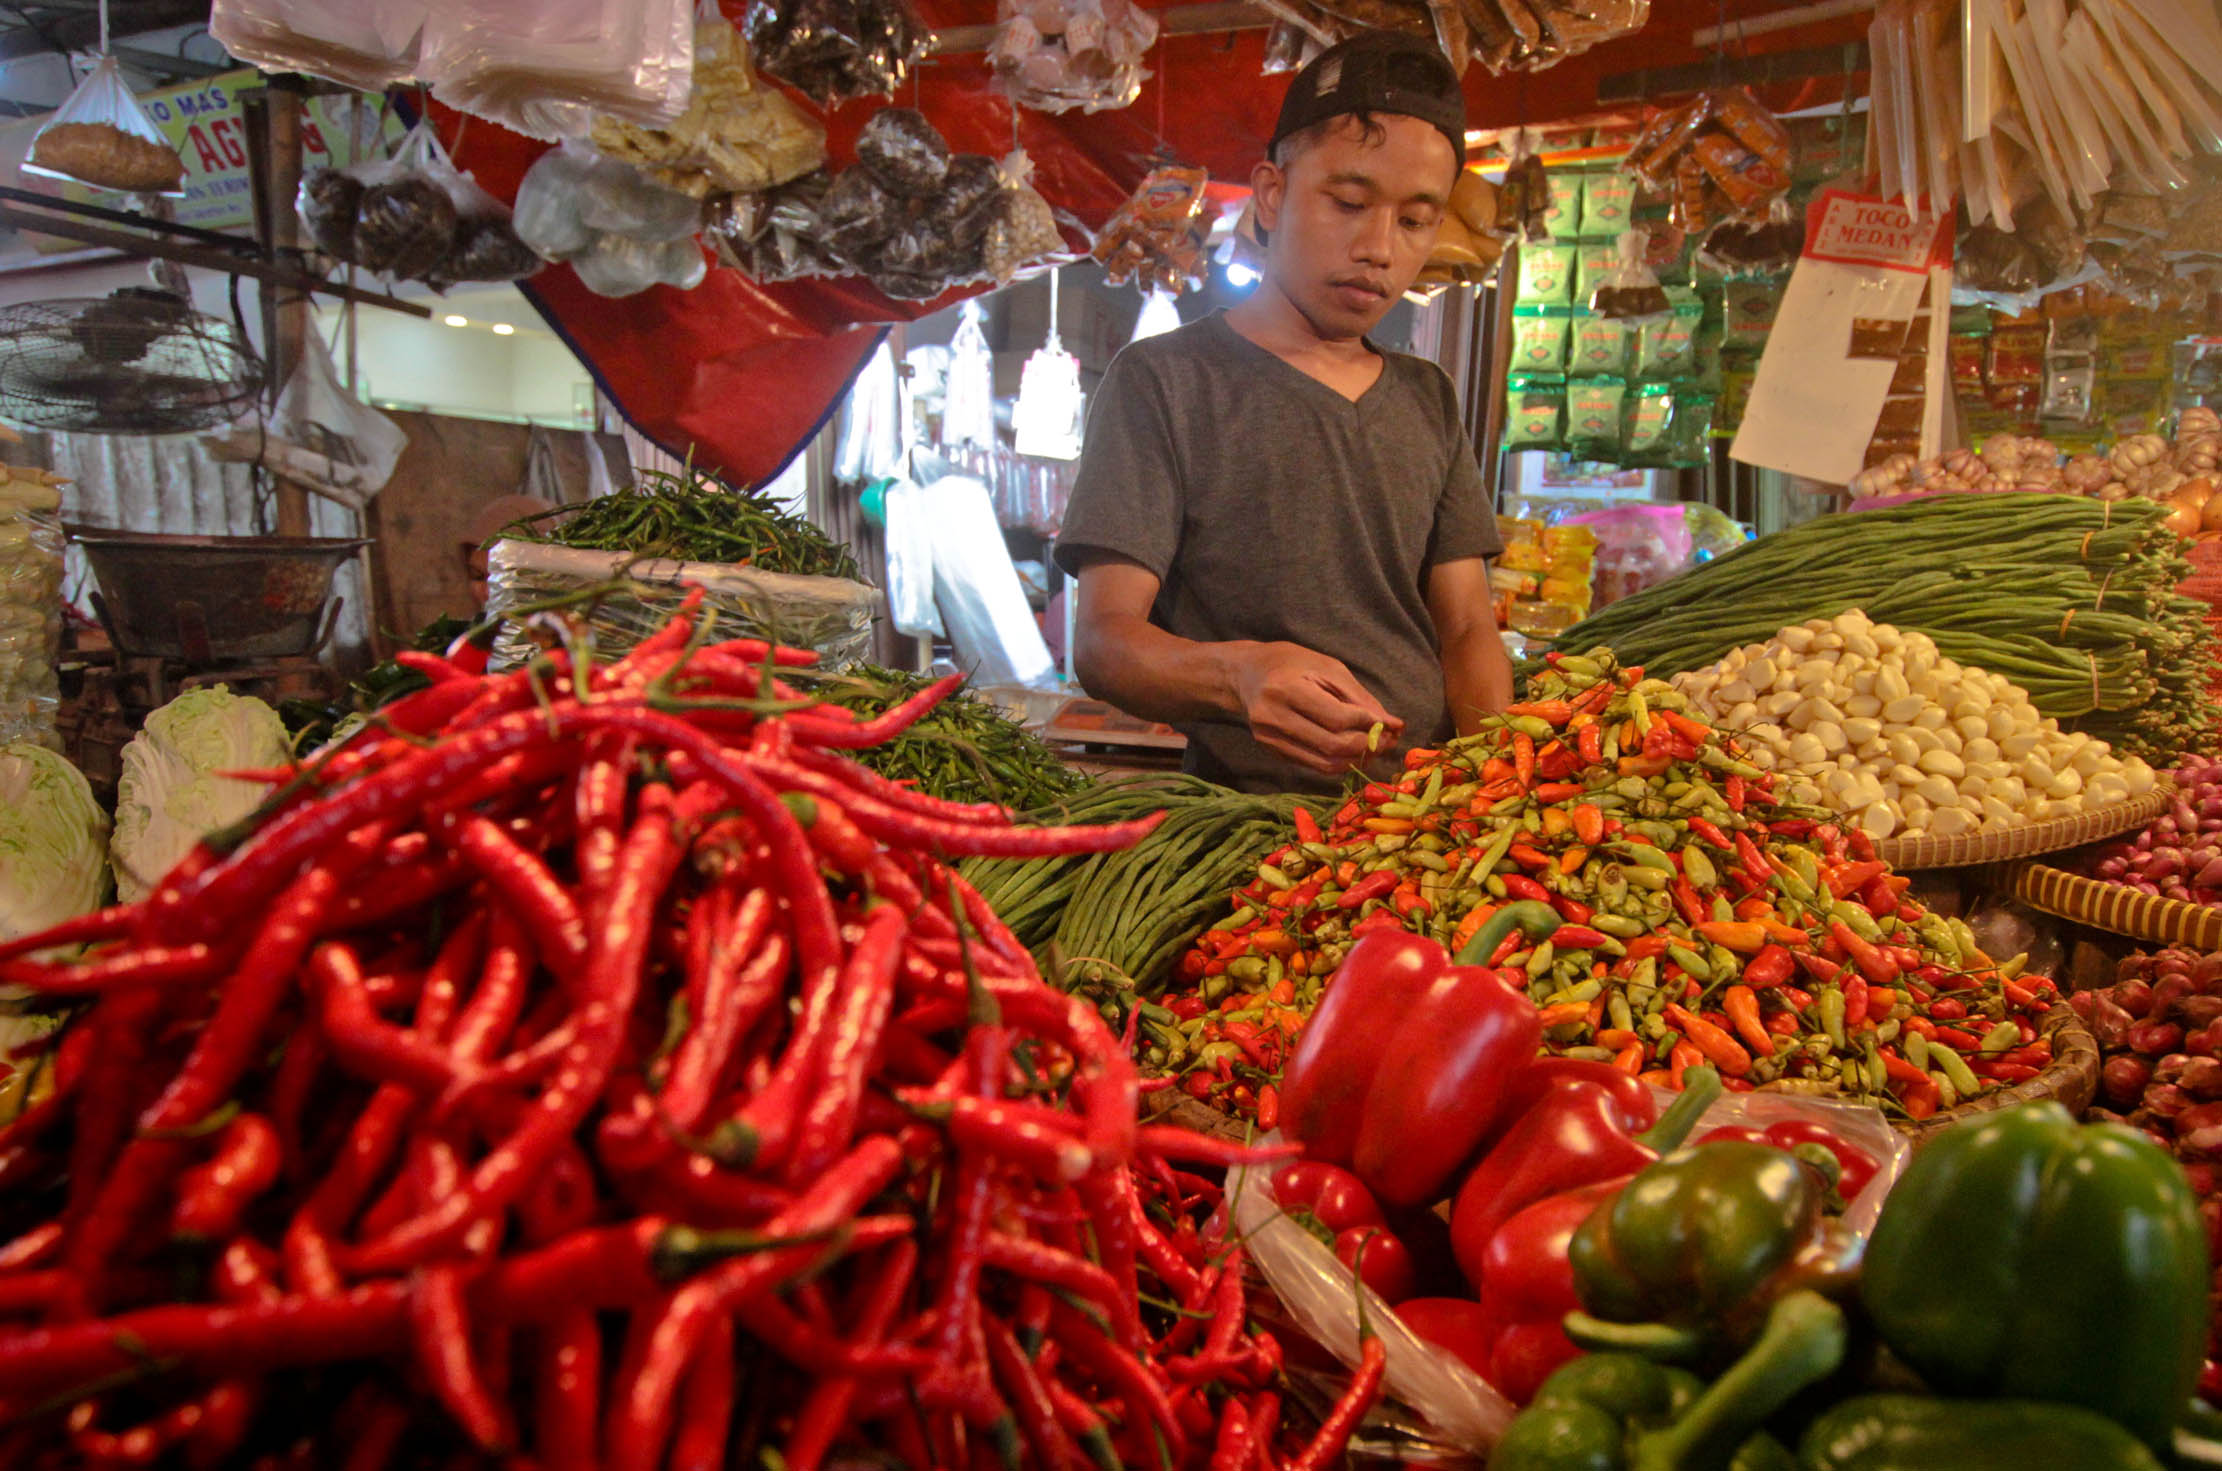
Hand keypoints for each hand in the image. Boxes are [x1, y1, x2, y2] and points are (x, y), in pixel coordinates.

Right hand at [1229, 643, 1401, 777]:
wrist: (1247, 675)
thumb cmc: (1292, 664)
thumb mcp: (1329, 669)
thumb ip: (1360, 698)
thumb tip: (1393, 725)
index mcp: (1286, 689)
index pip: (1337, 719)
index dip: (1369, 725)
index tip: (1389, 723)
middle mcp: (1273, 718)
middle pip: (1332, 746)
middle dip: (1368, 746)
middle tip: (1388, 740)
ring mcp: (1270, 739)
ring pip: (1325, 763)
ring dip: (1356, 759)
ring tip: (1373, 747)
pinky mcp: (1272, 751)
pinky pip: (1314, 765)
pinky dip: (1339, 762)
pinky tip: (1352, 751)